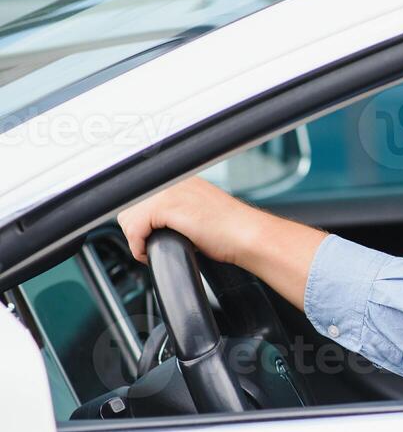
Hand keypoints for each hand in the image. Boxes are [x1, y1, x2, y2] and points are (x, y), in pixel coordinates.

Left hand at [117, 176, 262, 265]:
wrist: (247, 235)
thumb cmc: (231, 230)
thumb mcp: (199, 212)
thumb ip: (176, 210)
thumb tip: (153, 225)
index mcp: (180, 179)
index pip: (139, 198)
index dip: (141, 222)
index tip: (149, 237)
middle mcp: (172, 180)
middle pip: (128, 206)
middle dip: (136, 231)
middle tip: (153, 245)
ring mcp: (168, 190)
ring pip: (127, 217)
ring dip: (137, 239)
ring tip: (155, 249)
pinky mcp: (166, 206)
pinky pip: (134, 229)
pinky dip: (139, 247)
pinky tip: (153, 253)